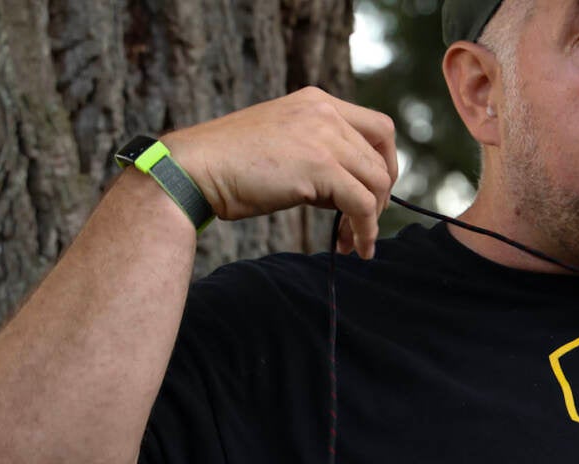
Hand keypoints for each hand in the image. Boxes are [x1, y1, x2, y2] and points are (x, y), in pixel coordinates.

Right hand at [162, 87, 397, 257]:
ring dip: (372, 217)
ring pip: (376, 182)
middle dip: (380, 195)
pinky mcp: (319, 166)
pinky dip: (365, 229)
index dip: (386, 163)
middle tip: (363, 223)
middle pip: (381, 157)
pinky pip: (362, 203)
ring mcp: (323, 136)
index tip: (375, 191)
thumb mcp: (284, 144)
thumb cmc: (230, 165)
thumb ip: (319, 153)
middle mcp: (324, 111)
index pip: (379, 128)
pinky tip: (355, 247)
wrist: (193, 169)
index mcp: (316, 101)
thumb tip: (351, 189)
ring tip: (352, 241)